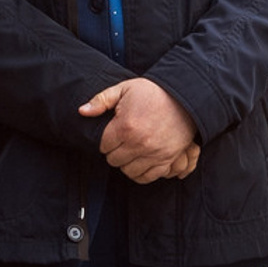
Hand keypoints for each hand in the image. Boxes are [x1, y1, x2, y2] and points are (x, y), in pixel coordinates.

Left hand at [80, 77, 201, 183]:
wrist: (185, 98)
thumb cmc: (153, 92)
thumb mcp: (125, 89)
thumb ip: (101, 100)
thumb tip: (82, 111)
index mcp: (124, 126)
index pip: (103, 146)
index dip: (106, 140)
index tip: (113, 134)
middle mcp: (138, 143)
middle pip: (114, 160)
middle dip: (115, 152)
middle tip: (122, 143)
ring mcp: (153, 153)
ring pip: (128, 171)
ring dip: (127, 163)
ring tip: (131, 152)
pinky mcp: (166, 159)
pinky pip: (147, 177)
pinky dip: (141, 173)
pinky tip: (140, 163)